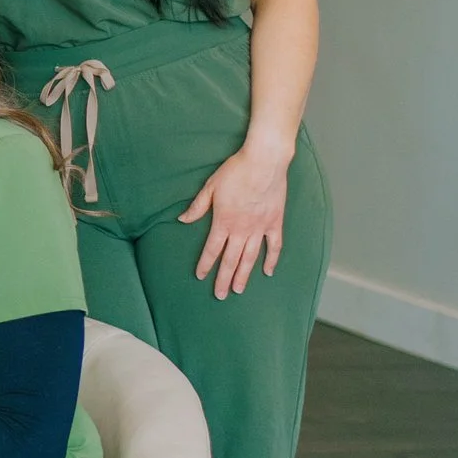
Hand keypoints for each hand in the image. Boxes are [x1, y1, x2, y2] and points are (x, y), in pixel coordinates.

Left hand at [181, 140, 288, 297]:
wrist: (264, 161)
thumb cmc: (235, 171)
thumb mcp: (210, 187)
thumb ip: (197, 206)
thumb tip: (182, 219)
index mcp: (223, 221)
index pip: (212, 249)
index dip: (205, 264)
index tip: (201, 276)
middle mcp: (241, 229)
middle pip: (231, 259)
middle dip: (223, 278)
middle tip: (220, 295)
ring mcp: (260, 228)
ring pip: (250, 257)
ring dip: (244, 275)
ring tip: (238, 290)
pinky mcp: (275, 223)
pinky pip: (274, 246)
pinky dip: (271, 260)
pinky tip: (268, 272)